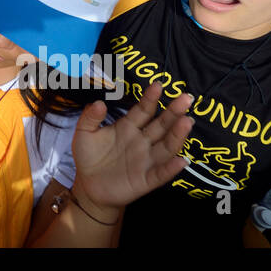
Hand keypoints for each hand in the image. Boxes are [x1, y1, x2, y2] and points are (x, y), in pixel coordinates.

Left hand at [70, 83, 193, 212]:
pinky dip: (171, 168)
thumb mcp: (84, 134)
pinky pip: (161, 174)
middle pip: (161, 125)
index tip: (159, 85)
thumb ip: (90, 117)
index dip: (150, 98)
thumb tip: (99, 102)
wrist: (88, 186)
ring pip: (166, 147)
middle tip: (186, 98)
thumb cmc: (89, 157)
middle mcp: (142, 141)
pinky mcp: (145, 180)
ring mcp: (146, 160)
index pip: (143, 110)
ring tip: (187, 122)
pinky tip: (182, 161)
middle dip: (173, 112)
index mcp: (128, 127)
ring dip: (177, 136)